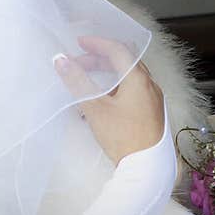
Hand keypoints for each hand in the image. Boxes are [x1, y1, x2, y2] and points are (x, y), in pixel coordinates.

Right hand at [53, 35, 164, 164]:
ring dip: (107, 73)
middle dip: (100, 58)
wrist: (147, 170)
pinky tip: (101, 100)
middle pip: (124, 61)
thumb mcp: (95, 109)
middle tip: (78, 63)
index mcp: (139, 79)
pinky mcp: (151, 113)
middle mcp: (150, 85)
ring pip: (129, 76)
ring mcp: (153, 99)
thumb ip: (77, 82)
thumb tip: (61, 60)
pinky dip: (115, 86)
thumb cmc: (123, 137)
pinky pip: (133, 90)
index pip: (118, 50)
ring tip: (86, 80)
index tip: (79, 43)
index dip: (97, 43)